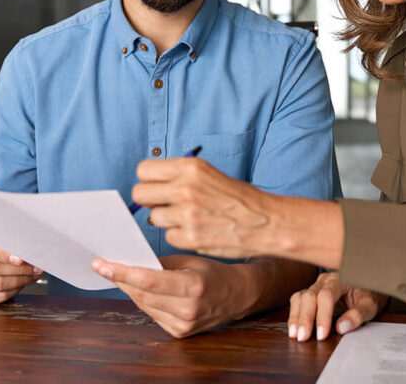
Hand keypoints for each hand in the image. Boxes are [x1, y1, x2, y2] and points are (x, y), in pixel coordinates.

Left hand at [90, 254, 251, 337]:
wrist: (237, 295)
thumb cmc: (213, 273)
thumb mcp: (189, 260)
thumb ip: (160, 264)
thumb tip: (130, 262)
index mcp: (192, 286)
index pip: (149, 281)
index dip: (122, 273)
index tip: (102, 264)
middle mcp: (188, 309)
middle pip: (142, 294)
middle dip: (120, 279)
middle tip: (103, 266)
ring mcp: (183, 324)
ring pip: (144, 305)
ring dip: (130, 289)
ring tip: (119, 274)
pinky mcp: (179, 333)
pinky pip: (152, 314)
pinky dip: (144, 301)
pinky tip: (141, 290)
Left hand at [133, 157, 273, 258]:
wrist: (265, 221)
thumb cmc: (238, 197)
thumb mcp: (209, 173)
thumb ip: (179, 176)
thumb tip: (151, 184)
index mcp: (190, 168)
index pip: (143, 170)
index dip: (149, 180)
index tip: (158, 186)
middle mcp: (185, 188)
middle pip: (140, 194)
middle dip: (150, 201)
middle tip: (165, 204)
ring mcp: (186, 214)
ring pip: (153, 217)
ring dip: (166, 220)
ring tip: (188, 218)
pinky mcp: (189, 237)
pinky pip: (168, 236)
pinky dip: (179, 236)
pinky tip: (197, 231)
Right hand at [287, 272, 385, 341]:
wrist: (364, 287)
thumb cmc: (366, 296)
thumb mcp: (369, 306)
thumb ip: (358, 315)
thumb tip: (341, 327)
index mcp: (340, 279)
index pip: (327, 295)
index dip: (323, 315)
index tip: (322, 335)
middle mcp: (324, 280)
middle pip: (309, 296)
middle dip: (305, 318)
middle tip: (303, 337)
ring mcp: (315, 286)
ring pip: (300, 298)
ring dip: (296, 317)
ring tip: (294, 334)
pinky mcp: (309, 294)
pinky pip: (297, 301)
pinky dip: (294, 315)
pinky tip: (294, 329)